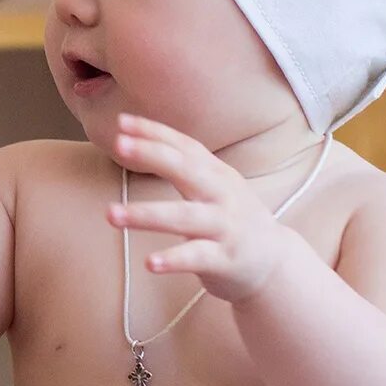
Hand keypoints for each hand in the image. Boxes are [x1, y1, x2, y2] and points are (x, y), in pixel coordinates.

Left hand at [105, 115, 315, 304]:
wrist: (274, 264)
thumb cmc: (231, 221)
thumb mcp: (216, 188)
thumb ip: (186, 168)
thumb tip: (141, 142)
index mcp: (217, 175)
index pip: (185, 146)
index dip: (155, 132)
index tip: (122, 121)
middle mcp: (222, 195)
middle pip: (186, 169)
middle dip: (152, 155)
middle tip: (119, 144)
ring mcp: (225, 227)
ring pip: (184, 216)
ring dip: (146, 215)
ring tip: (111, 214)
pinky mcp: (225, 260)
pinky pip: (196, 258)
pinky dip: (173, 260)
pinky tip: (149, 263)